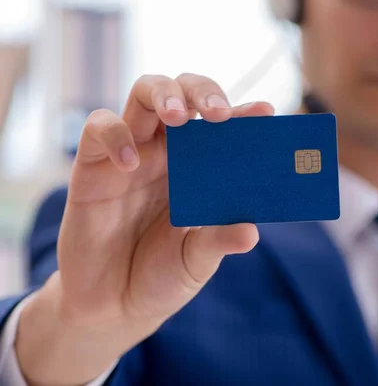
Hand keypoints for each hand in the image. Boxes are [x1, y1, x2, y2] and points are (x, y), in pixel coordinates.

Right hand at [16, 74, 274, 385]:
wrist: (113, 305)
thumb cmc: (163, 274)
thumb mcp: (197, 259)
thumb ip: (219, 241)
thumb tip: (250, 231)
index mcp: (201, 166)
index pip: (224, 126)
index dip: (244, 114)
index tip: (266, 113)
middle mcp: (168, 151)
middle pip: (184, 92)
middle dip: (202, 90)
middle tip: (219, 112)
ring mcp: (132, 153)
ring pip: (144, 94)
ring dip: (163, 95)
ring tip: (179, 118)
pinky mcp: (93, 166)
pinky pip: (98, 129)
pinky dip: (114, 136)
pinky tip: (130, 163)